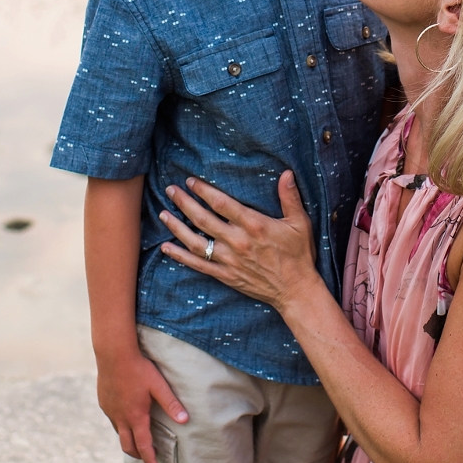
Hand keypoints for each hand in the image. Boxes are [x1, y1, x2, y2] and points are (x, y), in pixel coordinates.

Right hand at [95, 347, 186, 462]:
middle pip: (127, 445)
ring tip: (136, 441)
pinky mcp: (103, 401)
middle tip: (146, 459)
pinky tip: (125, 418)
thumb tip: (185, 420)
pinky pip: (112, 419)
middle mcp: (121, 417)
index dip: (149, 459)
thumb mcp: (158, 385)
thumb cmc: (139, 368)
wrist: (114, 354)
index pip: (143, 445)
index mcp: (136, 416)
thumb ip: (171, 404)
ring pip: (118, 433)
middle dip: (137, 455)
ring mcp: (110, 410)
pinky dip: (120, 425)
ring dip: (128, 440)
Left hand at [158, 172, 320, 315]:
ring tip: (163, 214)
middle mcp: (237, 242)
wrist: (296, 290)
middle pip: (203, 219)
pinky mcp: (225, 275)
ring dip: (177, 227)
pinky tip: (166, 248)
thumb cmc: (298, 255)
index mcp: (253, 225)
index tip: (190, 181)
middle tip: (170, 190)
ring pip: (195, 241)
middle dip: (184, 203)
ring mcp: (229, 260)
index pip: (221, 203)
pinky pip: (198, 264)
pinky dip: (180, 256)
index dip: (203, 191)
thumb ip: (290, 197)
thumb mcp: (300, 223)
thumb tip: (287, 173)